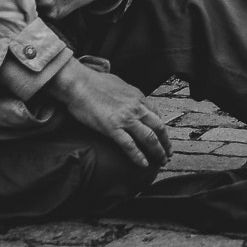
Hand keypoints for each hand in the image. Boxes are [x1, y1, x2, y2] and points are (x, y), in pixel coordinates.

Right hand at [47, 60, 171, 169]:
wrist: (79, 83)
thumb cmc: (94, 82)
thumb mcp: (120, 85)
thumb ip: (129, 96)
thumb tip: (131, 102)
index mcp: (138, 97)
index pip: (157, 115)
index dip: (162, 129)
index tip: (163, 138)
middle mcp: (136, 107)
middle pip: (158, 128)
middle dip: (165, 143)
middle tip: (168, 153)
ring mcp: (125, 118)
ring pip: (149, 138)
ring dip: (157, 151)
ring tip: (161, 161)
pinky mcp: (112, 128)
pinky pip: (129, 145)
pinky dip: (138, 156)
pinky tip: (143, 164)